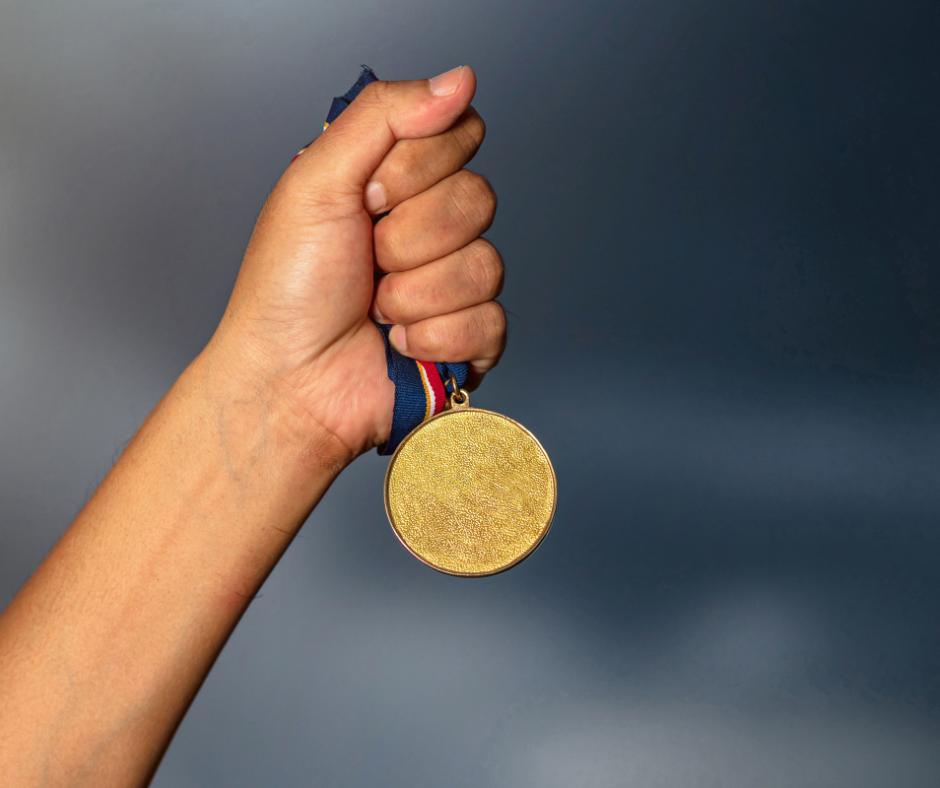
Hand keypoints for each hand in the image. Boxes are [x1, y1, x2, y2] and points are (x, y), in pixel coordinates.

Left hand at [207, 66, 505, 460]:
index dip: (414, 170)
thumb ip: (385, 116)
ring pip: (486, 264)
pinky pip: (491, 322)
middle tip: (365, 260)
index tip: (365, 199)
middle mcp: (433, 228)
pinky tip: (398, 344)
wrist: (288, 383)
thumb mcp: (317, 180)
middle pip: (479, 199)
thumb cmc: (287, 290)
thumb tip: (460, 79)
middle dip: (407, 238)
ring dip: (414, 293)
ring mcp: (455, 286)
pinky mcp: (470, 340)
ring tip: (375, 310)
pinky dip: (433, 338)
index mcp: (399, 183)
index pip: (461, 137)